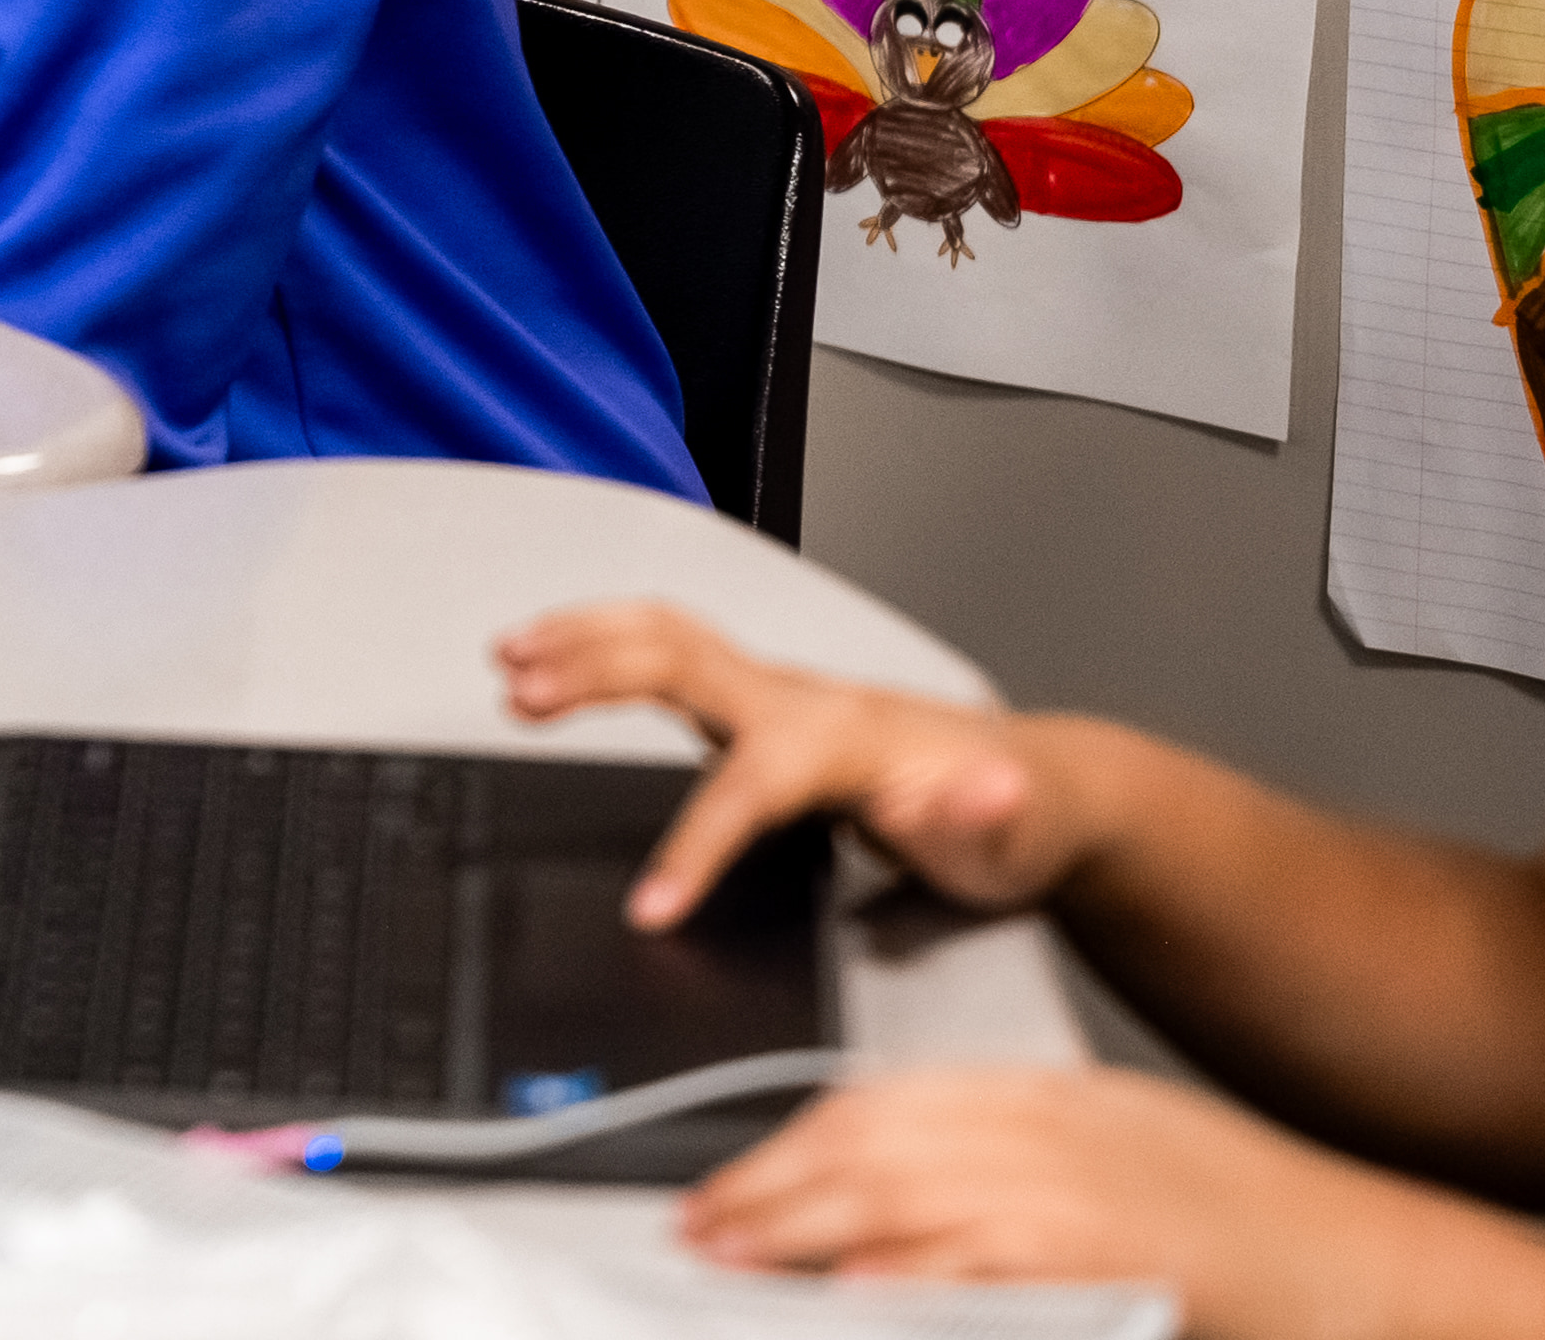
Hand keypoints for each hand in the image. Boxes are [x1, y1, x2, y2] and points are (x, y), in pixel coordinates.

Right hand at [495, 600, 1079, 926]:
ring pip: (664, 637)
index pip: (745, 786)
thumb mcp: (1008, 840)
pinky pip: (665, 650)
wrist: (1033, 789)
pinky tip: (559, 654)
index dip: (694, 847)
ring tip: (510, 656)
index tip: (650, 906)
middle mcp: (799, 700)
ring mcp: (776, 693)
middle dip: (597, 672)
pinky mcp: (758, 702)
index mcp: (842, 740)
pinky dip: (602, 638)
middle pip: (680, 660)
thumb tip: (977, 791)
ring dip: (585, 637)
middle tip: (523, 695)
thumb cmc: (1007, 825)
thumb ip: (982, 818)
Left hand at [679, 1066, 1544, 1339]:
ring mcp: (1094, 1198)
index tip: (728, 1184)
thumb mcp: (1127, 1171)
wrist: (1394, 1274)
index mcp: (1066, 1104)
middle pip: (883, 1143)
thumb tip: (892, 1233)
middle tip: (699, 1231)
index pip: (895, 1104)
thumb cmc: (1267, 1239)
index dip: (796, 1143)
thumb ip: (1017, 1185)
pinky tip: (860, 1291)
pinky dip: (918, 1275)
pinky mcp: (1124, 1262)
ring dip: (810, 1233)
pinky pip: (993, 1265)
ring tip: (733, 1263)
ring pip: (916, 1198)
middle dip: (775, 1187)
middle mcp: (1069, 1134)